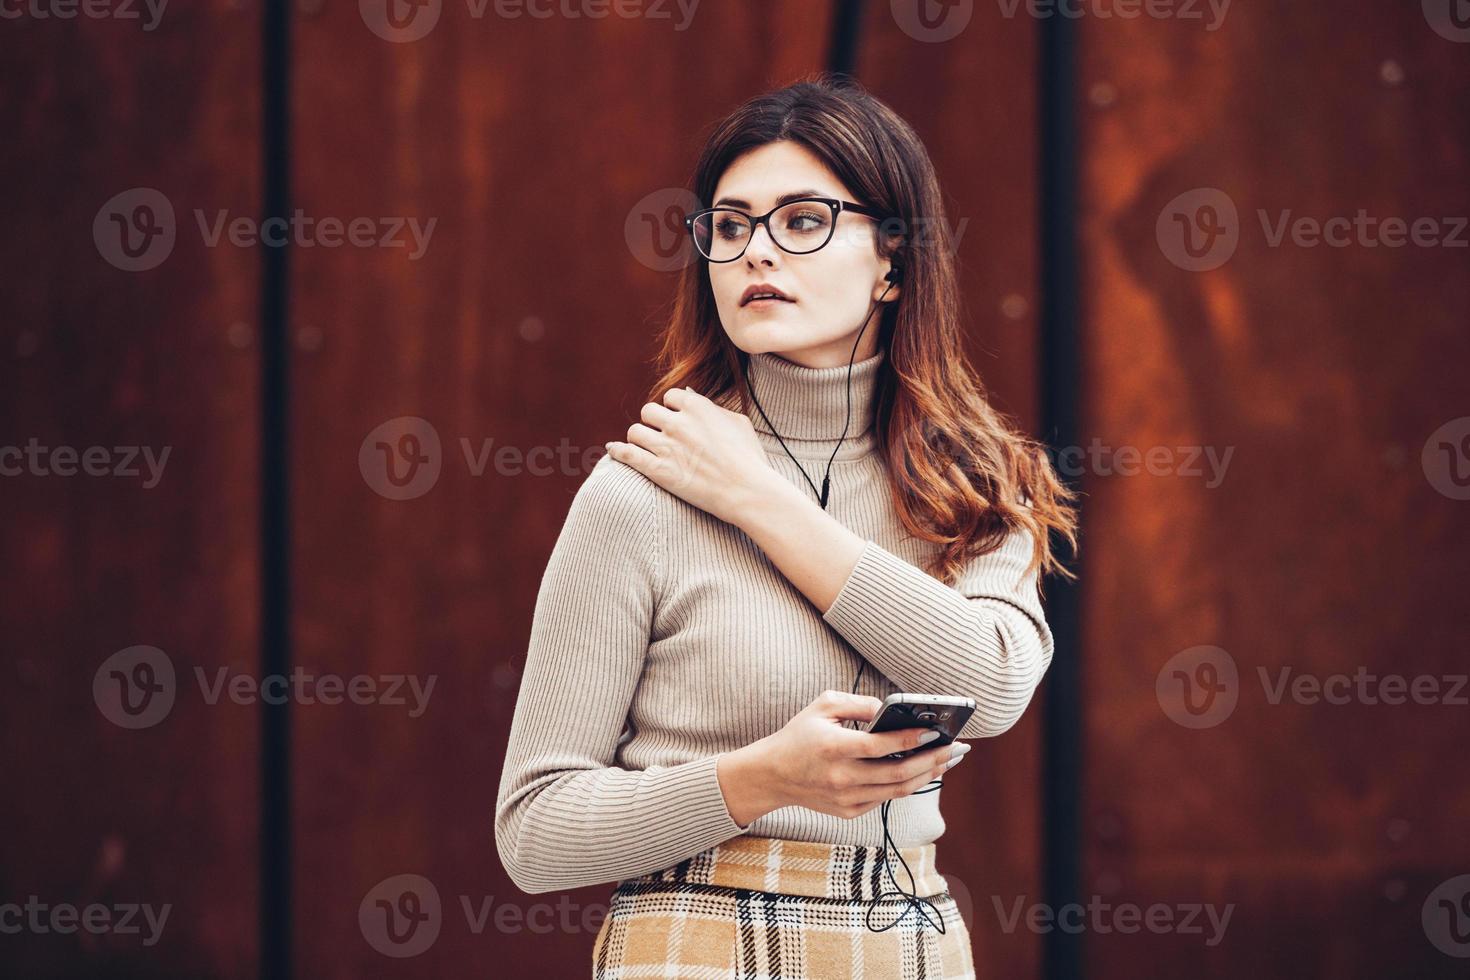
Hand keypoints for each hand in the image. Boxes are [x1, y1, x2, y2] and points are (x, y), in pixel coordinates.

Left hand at [604, 386, 777, 525]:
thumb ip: (713, 407)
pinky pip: (626, 454)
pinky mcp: (658, 470)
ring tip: (647, 448)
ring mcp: (666, 446)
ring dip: (640, 439)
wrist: (747, 491)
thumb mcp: (738, 423)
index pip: (670, 397)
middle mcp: (679, 422)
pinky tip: (613, 450)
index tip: (677, 421)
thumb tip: (691, 395)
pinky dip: (617, 451)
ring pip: (635, 432)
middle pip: (648, 411)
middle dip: (654, 423)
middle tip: (662, 436)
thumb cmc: (749, 459)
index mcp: (698, 406)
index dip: (673, 409)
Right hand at [721, 690, 970, 823]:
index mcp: (834, 748)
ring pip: (898, 790)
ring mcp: (846, 798)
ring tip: (945, 762)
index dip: (914, 738)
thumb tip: (892, 709)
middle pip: (899, 772)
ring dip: (926, 776)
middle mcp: (842, 777)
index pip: (883, 745)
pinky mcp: (848, 811)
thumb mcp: (823, 705)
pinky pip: (885, 798)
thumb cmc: (799, 735)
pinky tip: (920, 772)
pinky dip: (905, 785)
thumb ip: (859, 703)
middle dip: (932, 760)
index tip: (937, 730)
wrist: (772, 774)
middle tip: (955, 749)